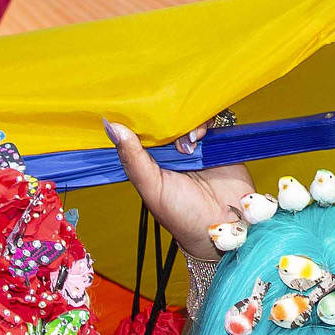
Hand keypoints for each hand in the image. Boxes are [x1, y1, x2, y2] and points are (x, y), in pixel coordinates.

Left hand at [100, 119, 256, 261]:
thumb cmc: (182, 215)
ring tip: (188, 142)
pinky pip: (212, 120)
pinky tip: (200, 137)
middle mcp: (173, 150)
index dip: (138, 119)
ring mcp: (196, 145)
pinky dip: (205, 122)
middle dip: (165, 116)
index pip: (141, 130)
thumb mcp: (152, 188)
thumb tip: (111, 126)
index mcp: (151, 160)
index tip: (135, 109)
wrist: (223, 225)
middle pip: (165, 118)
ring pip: (188, 116)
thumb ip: (132, 158)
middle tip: (166, 127)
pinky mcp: (218, 142)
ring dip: (186, 122)